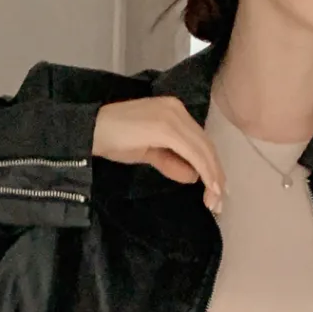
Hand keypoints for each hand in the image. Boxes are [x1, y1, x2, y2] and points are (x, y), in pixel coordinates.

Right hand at [93, 96, 224, 216]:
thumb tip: (193, 176)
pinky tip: (208, 188)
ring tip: (215, 200)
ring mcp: (173, 116)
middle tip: (219, 202)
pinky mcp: (167, 127)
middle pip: (206, 144)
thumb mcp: (150, 153)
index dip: (211, 166)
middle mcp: (177, 109)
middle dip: (216, 174)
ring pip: (203, 149)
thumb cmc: (116, 141)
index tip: (216, 190)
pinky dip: (204, 171)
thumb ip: (172, 162)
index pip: (199, 140)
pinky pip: (193, 152)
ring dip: (213, 176)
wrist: (93, 131)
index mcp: (174, 111)